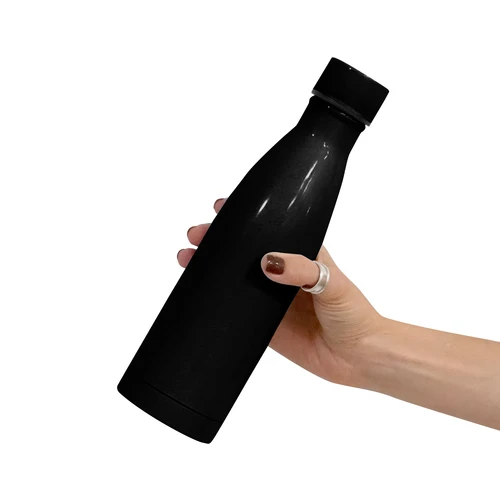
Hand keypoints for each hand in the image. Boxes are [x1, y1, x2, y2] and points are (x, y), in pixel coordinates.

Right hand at [177, 197, 385, 387]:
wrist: (358, 357)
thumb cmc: (354, 314)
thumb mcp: (333, 283)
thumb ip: (303, 270)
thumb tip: (267, 263)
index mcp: (301, 254)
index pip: (268, 229)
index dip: (244, 219)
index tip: (221, 209)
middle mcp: (283, 274)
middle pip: (244, 252)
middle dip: (217, 242)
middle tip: (196, 236)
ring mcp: (271, 300)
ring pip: (235, 279)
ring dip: (211, 269)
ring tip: (187, 260)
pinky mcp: (265, 325)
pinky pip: (238, 311)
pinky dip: (218, 301)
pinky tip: (200, 294)